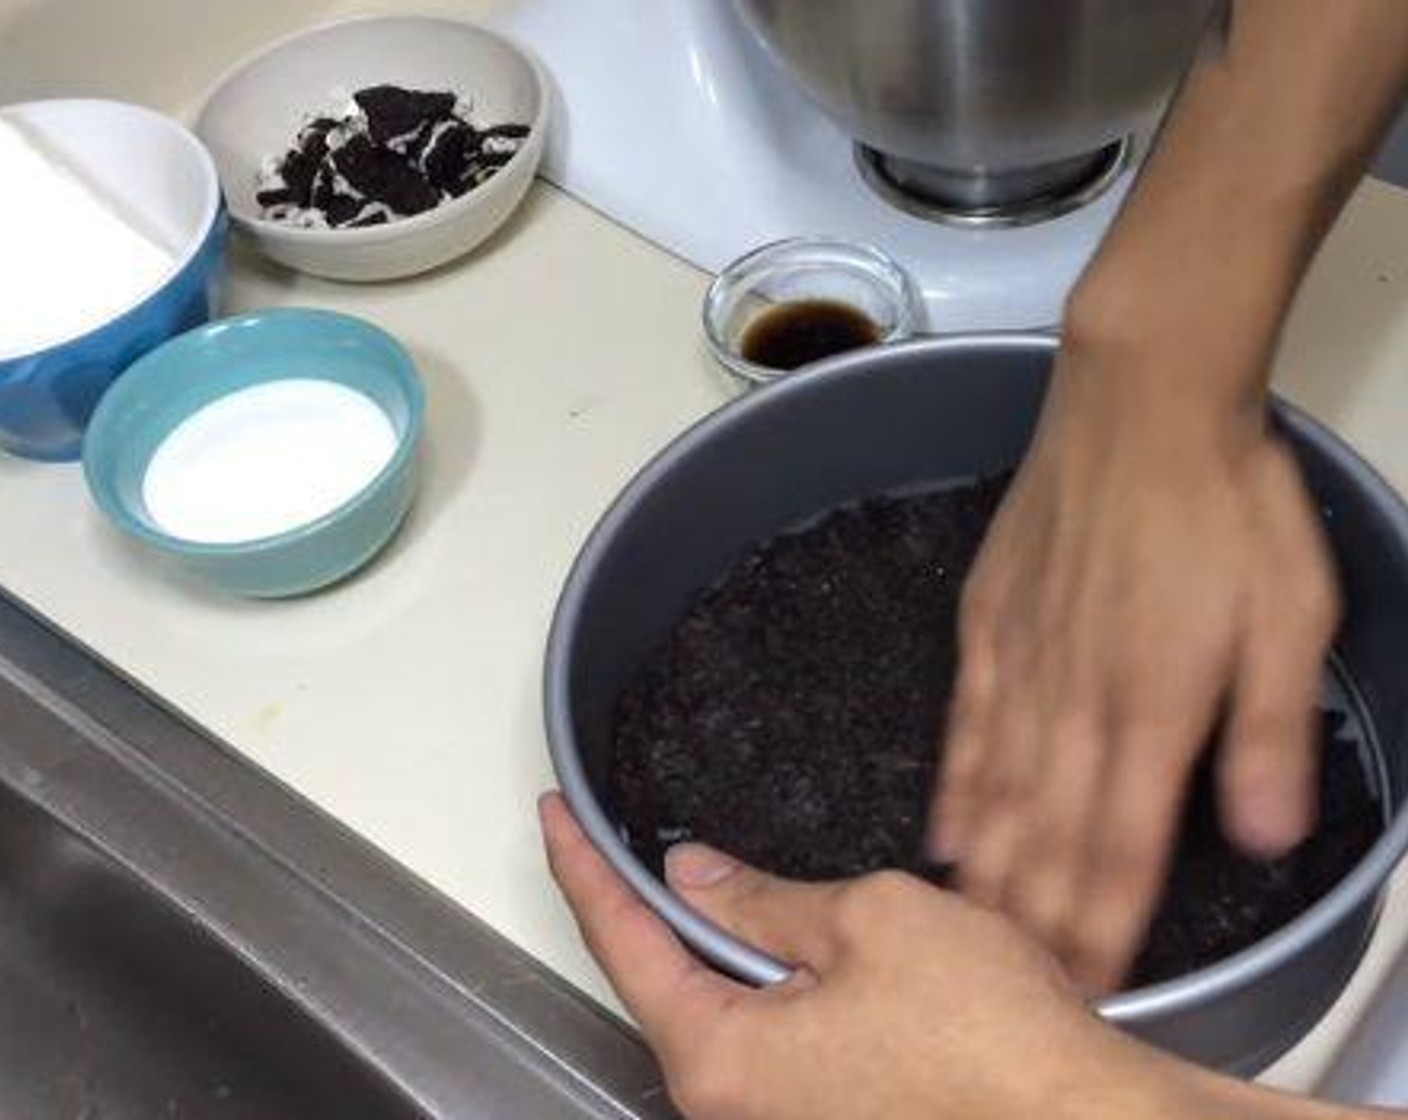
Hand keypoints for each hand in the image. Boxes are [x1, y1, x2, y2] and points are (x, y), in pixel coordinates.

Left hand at [539, 792, 1197, 1119]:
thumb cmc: (993, 1042)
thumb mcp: (869, 923)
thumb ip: (764, 901)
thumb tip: (696, 880)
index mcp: (723, 1059)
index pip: (621, 941)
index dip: (582, 865)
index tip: (555, 818)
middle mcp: (740, 1107)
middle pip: (667, 981)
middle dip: (648, 905)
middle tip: (621, 837)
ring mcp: (787, 1119)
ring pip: (725, 1008)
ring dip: (721, 942)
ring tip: (719, 879)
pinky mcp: (834, 1117)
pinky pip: (775, 1036)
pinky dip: (771, 979)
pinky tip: (798, 942)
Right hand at [931, 337, 1339, 991]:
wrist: (1141, 400)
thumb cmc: (1227, 503)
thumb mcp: (1292, 615)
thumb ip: (1266, 734)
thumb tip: (1262, 837)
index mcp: (1152, 708)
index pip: (1122, 849)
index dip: (1105, 929)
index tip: (1089, 990)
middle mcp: (1074, 701)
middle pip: (1049, 836)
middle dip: (1037, 922)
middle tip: (1017, 987)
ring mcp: (1021, 664)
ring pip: (997, 793)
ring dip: (989, 873)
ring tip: (970, 937)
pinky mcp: (989, 626)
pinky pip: (965, 726)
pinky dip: (955, 787)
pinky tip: (945, 831)